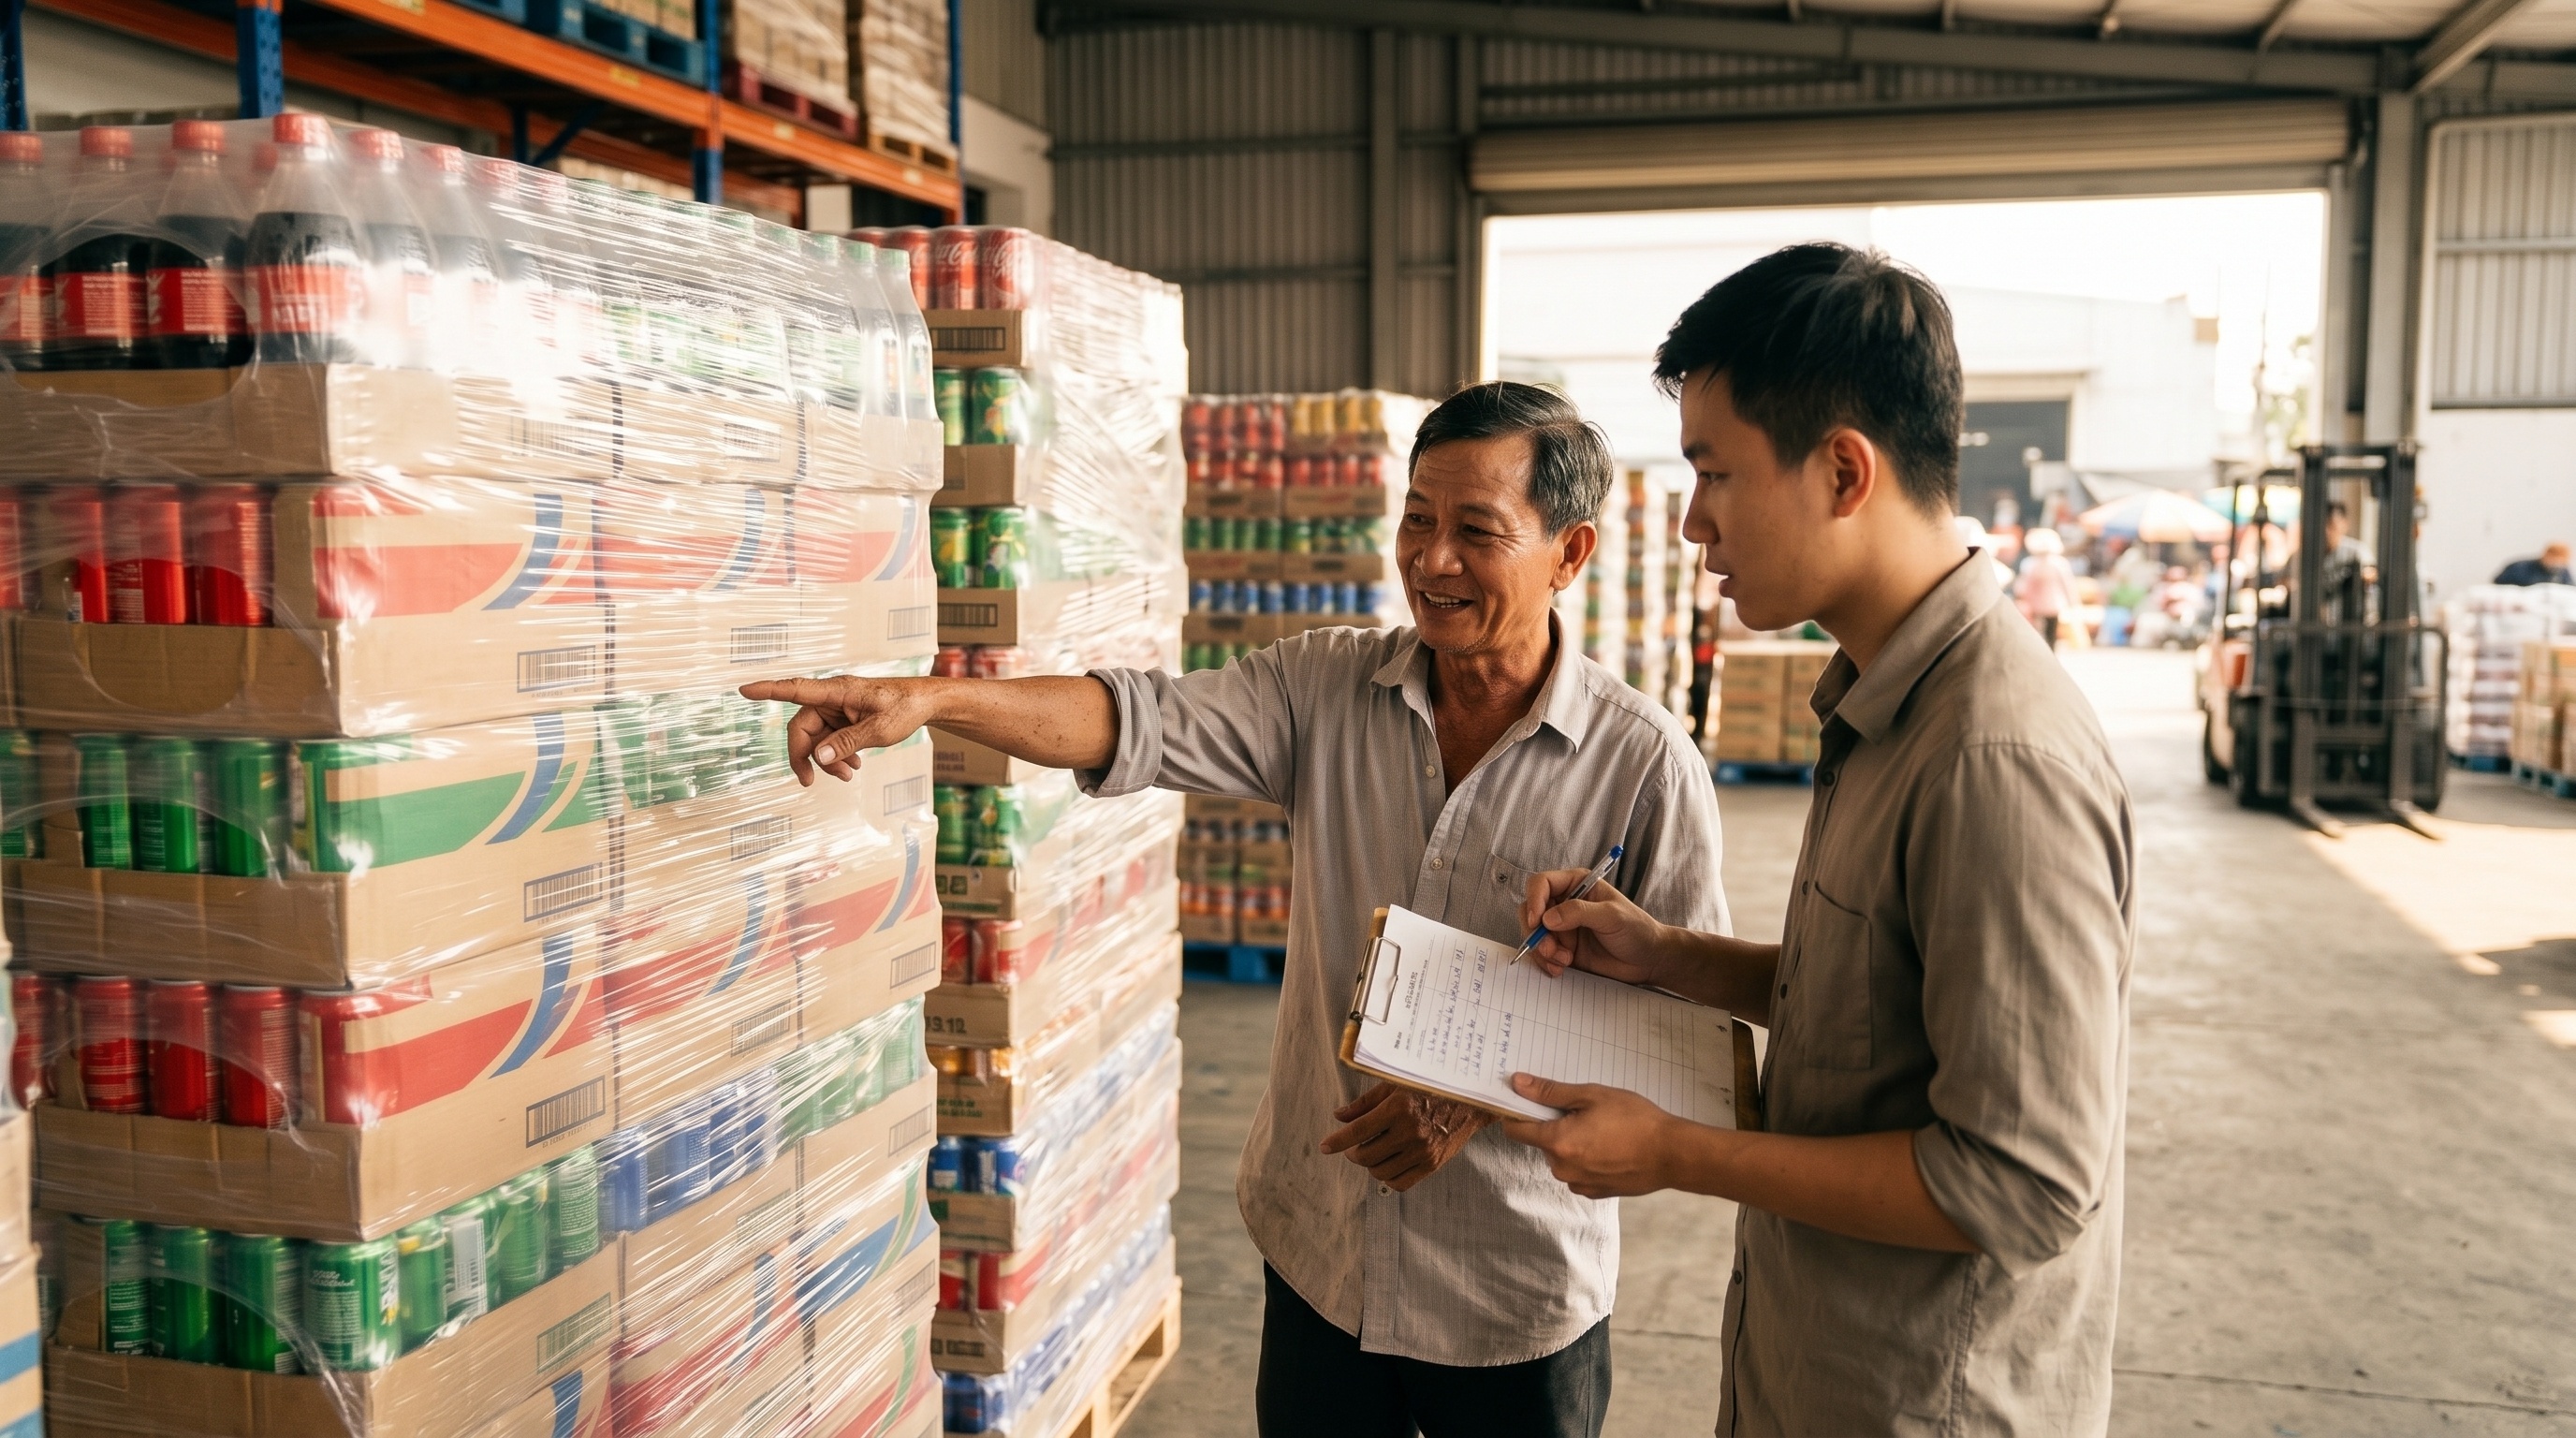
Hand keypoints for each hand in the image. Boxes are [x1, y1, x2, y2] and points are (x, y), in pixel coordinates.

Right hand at [738, 676, 931, 785]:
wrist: (925, 704)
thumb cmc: (905, 707)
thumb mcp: (879, 730)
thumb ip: (848, 743)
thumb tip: (819, 757)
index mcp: (838, 691)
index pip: (796, 689)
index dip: (768, 691)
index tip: (744, 690)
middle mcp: (832, 699)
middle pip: (802, 727)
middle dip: (805, 755)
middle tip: (809, 781)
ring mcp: (837, 710)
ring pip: (816, 739)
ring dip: (826, 760)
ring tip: (848, 774)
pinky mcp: (844, 720)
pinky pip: (829, 740)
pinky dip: (837, 756)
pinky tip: (853, 766)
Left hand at [1319, 1083, 1487, 1190]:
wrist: (1470, 1101)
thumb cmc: (1430, 1087)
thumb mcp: (1396, 1085)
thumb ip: (1365, 1103)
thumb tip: (1339, 1116)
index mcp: (1398, 1108)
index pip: (1358, 1130)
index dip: (1337, 1141)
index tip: (1325, 1147)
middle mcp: (1410, 1131)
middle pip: (1365, 1155)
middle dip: (1352, 1152)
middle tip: (1353, 1146)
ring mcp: (1422, 1151)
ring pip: (1380, 1171)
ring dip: (1369, 1164)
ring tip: (1372, 1152)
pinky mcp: (1432, 1164)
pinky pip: (1400, 1183)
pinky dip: (1387, 1177)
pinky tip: (1386, 1164)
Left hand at [1497, 1074, 1680, 1198]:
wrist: (1671, 1154)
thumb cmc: (1635, 1120)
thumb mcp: (1592, 1096)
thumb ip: (1551, 1092)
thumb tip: (1518, 1084)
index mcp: (1557, 1142)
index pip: (1516, 1130)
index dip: (1517, 1113)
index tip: (1527, 1102)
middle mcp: (1561, 1168)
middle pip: (1542, 1142)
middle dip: (1556, 1126)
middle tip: (1586, 1112)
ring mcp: (1578, 1183)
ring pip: (1562, 1157)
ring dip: (1573, 1143)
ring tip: (1604, 1130)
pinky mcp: (1594, 1192)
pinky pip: (1579, 1172)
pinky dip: (1588, 1160)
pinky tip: (1611, 1148)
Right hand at [1518, 871, 1664, 984]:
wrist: (1648, 960)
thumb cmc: (1637, 930)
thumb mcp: (1612, 915)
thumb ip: (1580, 912)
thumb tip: (1548, 918)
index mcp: (1577, 885)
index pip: (1542, 883)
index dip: (1534, 899)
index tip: (1536, 920)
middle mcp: (1565, 904)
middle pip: (1530, 910)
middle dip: (1535, 931)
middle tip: (1550, 949)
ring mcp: (1562, 928)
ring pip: (1533, 934)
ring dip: (1542, 950)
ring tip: (1564, 961)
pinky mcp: (1562, 949)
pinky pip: (1541, 954)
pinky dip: (1546, 962)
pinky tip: (1561, 968)